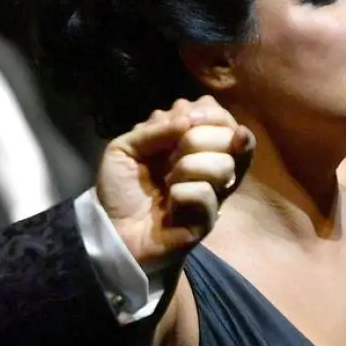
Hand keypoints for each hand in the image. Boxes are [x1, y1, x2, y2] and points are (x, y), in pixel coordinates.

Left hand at [97, 96, 253, 268]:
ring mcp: (213, 194)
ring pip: (224, 165)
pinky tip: (170, 205)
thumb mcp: (126, 147)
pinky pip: (205, 193)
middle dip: (198, 138)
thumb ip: (154, 130)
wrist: (111, 230)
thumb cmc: (121, 188)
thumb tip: (187, 119)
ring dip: (187, 167)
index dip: (209, 115)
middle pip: (234, 138)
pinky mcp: (207, 220)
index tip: (184, 121)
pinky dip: (181, 194)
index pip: (223, 119)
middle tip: (172, 155)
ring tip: (167, 183)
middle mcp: (211, 166)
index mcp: (193, 145)